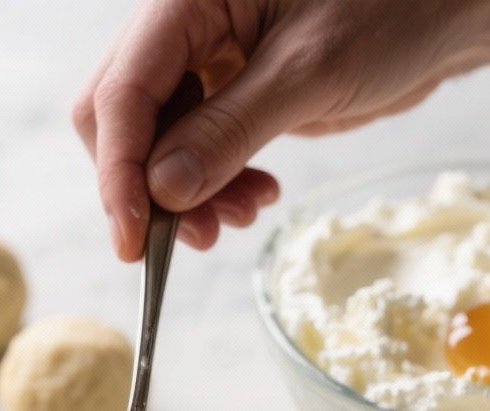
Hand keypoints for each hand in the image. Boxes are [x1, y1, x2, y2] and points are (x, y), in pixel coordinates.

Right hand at [73, 0, 489, 259]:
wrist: (440, 13)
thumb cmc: (390, 8)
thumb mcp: (308, 72)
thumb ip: (230, 130)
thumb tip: (164, 191)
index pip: (120, 93)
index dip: (119, 171)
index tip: (133, 236)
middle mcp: (185, 29)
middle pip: (122, 121)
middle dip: (147, 189)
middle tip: (189, 238)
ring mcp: (205, 65)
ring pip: (157, 146)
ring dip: (185, 199)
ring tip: (235, 220)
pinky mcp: (230, 98)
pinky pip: (195, 154)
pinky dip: (215, 190)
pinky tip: (253, 198)